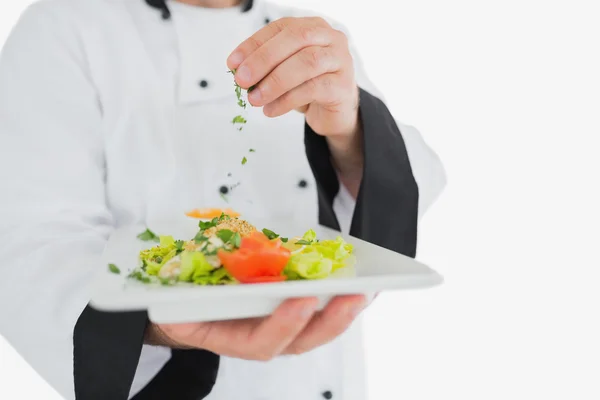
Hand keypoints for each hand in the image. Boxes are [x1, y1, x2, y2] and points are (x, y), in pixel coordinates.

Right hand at [147, 295, 365, 359]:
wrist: (184, 311)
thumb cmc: (184, 307)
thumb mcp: (178, 303)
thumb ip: (185, 301)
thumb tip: (190, 285)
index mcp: (232, 338)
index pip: (262, 342)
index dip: (283, 324)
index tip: (301, 300)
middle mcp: (262, 337)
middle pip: (303, 339)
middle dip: (330, 319)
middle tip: (353, 295)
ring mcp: (280, 326)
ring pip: (317, 328)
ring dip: (343, 310)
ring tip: (367, 288)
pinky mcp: (292, 311)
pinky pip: (321, 310)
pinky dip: (342, 299)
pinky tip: (363, 284)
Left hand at [227, 17, 359, 138]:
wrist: (335, 113)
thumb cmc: (308, 88)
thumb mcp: (284, 72)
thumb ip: (266, 67)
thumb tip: (238, 70)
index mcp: (312, 27)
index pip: (280, 28)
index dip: (254, 44)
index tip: (232, 64)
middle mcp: (330, 38)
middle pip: (296, 39)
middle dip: (264, 59)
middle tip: (241, 81)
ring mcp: (340, 60)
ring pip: (306, 63)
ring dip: (275, 82)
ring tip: (254, 100)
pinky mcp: (343, 86)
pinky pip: (313, 89)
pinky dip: (287, 101)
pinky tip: (271, 110)